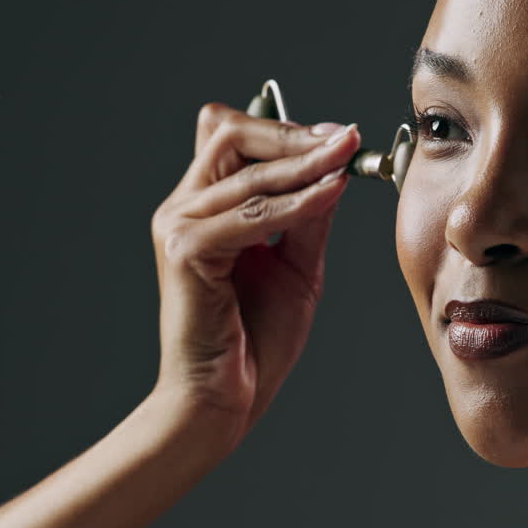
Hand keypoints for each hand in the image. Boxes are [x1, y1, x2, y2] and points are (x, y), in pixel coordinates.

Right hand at [149, 102, 360, 454]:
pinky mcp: (185, 251)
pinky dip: (296, 202)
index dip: (285, 128)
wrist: (225, 398)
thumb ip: (309, 218)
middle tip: (344, 139)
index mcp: (204, 208)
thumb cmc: (255, 341)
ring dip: (305, 162)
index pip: (233, 137)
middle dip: (292, 133)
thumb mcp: (297, 267)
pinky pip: (252, 214)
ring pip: (247, 172)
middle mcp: (183, 209)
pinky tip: (331, 194)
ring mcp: (179, 227)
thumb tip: (336, 170)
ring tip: (348, 158)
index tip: (340, 136)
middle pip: (229, 133)